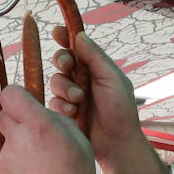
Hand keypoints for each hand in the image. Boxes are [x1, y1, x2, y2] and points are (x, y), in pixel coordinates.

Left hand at [0, 84, 95, 173]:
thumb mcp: (80, 143)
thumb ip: (59, 121)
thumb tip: (42, 112)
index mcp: (39, 126)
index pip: (10, 94)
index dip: (17, 97)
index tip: (24, 104)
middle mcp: (18, 138)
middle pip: (4, 115)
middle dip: (17, 120)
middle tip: (34, 135)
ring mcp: (5, 157)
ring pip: (7, 140)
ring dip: (19, 145)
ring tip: (39, 165)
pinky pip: (6, 160)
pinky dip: (16, 165)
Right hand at [48, 30, 147, 169]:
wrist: (117, 142)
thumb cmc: (120, 109)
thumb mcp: (112, 78)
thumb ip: (95, 57)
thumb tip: (79, 35)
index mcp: (94, 68)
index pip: (76, 47)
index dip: (65, 38)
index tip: (56, 32)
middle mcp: (81, 79)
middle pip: (61, 62)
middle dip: (62, 62)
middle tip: (67, 66)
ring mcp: (71, 96)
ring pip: (55, 82)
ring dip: (65, 89)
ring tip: (79, 100)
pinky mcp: (64, 112)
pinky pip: (53, 102)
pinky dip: (62, 106)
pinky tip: (73, 113)